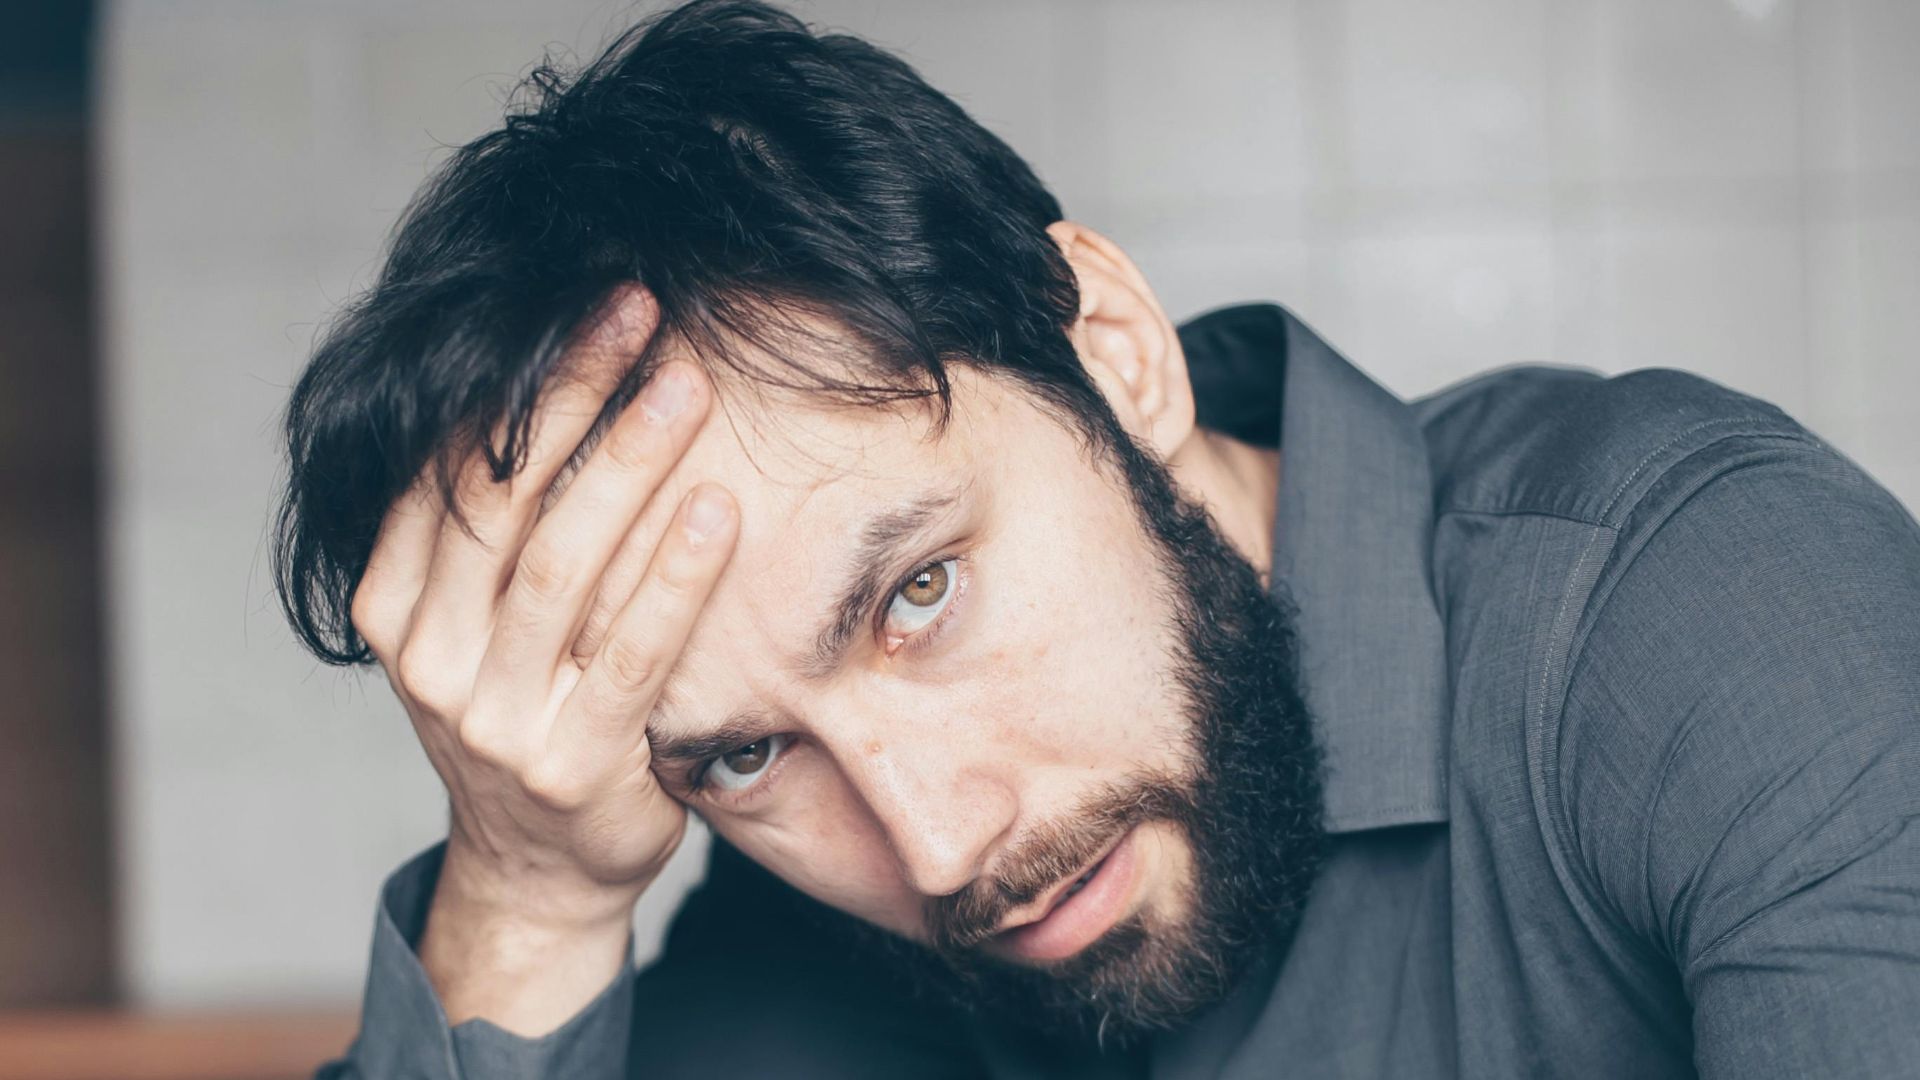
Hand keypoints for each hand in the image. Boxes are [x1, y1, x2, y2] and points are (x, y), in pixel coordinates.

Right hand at [350, 289, 736, 1032]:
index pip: (448, 470)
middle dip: (570, 396)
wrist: (541, 866)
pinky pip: (630, 653)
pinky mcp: (572, 763)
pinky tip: (716, 509)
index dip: (514, 382)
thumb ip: (486, 535)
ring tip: (684, 386)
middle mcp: (428, 660)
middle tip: (637, 313)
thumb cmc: (525, 710)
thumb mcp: (473, 624)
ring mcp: (492, 718)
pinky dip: (674, 577)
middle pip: (501, 503)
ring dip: (626, 466)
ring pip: (561, 568)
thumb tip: (550, 379)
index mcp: (393, 608)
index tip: (584, 308)